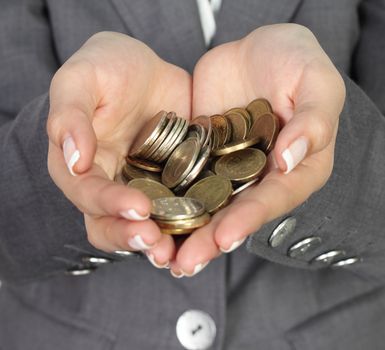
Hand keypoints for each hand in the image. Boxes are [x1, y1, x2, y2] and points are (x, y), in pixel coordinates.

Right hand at [47, 32, 190, 266]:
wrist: (146, 68)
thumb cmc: (106, 67)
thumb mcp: (81, 79)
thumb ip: (70, 116)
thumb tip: (75, 160)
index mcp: (80, 166)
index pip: (88, 194)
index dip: (110, 204)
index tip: (138, 207)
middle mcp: (110, 184)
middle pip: (113, 223)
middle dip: (133, 236)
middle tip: (157, 241)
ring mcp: (142, 187)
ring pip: (146, 225)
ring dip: (161, 242)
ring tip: (179, 252)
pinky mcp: (173, 183)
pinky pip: (180, 207)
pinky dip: (189, 223)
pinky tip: (206, 230)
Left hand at [170, 24, 344, 276]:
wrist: (257, 48)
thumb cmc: (296, 61)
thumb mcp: (315, 83)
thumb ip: (312, 121)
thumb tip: (289, 161)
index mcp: (295, 169)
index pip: (272, 199)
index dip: (249, 219)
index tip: (225, 238)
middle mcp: (259, 177)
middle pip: (235, 213)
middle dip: (210, 239)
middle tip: (185, 264)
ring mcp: (226, 168)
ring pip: (205, 203)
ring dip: (184, 229)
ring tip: (161, 255)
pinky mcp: (199, 154)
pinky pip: (182, 177)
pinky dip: (166, 196)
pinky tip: (144, 214)